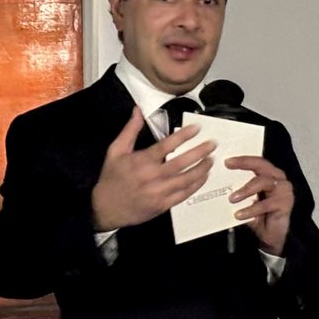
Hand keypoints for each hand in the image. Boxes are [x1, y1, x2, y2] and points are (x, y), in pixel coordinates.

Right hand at [91, 107, 215, 230]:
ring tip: (211, 160)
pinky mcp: (163, 205)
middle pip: (181, 163)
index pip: (166, 146)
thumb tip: (138, 110)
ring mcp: (159, 193)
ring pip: (186, 180)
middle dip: (199, 152)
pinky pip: (183, 195)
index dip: (183, 136)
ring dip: (201, 169)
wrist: (105, 208)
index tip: (197, 128)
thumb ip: (129, 130)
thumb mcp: (115, 150)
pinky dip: (195, 185)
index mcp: (141, 161)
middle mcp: (152, 177)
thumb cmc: (111, 178)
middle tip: (212, 144)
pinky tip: (203, 177)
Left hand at [226, 154, 293, 254]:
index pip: (256, 161)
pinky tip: (239, 215)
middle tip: (228, 167)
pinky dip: (251, 209)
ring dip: (246, 190)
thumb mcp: (246, 200)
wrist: (271, 236)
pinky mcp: (285, 203)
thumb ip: (238, 189)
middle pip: (262, 166)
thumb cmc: (258, 215)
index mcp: (269, 174)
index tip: (226, 161)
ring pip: (263, 182)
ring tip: (232, 199)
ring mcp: (284, 190)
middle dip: (244, 164)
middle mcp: (278, 179)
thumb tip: (219, 182)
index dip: (242, 159)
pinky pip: (266, 204)